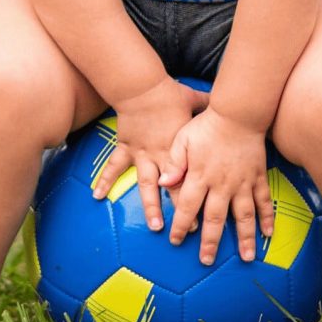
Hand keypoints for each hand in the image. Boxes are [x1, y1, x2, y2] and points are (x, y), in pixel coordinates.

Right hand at [91, 78, 199, 233]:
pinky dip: (105, 180)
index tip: (206, 218)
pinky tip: (97, 195)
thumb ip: (208, 106)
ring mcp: (142, 154)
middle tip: (185, 233)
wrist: (142, 88)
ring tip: (154, 226)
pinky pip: (114, 167)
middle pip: (173, 189)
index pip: (192, 179)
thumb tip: (224, 102)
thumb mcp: (195, 102)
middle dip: (179, 212)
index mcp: (181, 149)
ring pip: (147, 185)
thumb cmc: (169, 95)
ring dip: (150, 206)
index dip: (199, 199)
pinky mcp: (126, 148)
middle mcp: (163, 157)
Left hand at [160, 108, 275, 263]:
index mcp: (200, 176)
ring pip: (244, 216)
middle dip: (210, 242)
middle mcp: (222, 184)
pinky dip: (267, 218)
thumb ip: (174, 163)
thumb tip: (164, 183)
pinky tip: (269, 234)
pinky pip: (264, 201)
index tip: (175, 241)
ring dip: (245, 238)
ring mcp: (242, 183)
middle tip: (206, 260)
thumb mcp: (182, 140)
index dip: (180, 225)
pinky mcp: (258, 178)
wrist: (238, 113)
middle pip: (215, 218)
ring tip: (247, 258)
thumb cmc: (206, 126)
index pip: (187, 206)